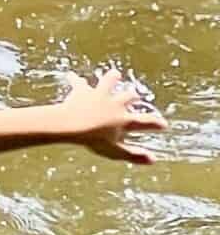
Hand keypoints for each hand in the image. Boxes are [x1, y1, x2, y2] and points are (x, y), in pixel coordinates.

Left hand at [47, 67, 166, 164]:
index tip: (164, 124)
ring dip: (111, 78)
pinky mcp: (82, 92)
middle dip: (132, 97)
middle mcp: (115, 104)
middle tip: (135, 96)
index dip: (155, 123)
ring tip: (114, 74)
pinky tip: (70, 75)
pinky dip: (74, 79)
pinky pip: (78, 83)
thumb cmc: (92, 139)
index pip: (145, 121)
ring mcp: (99, 95)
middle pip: (128, 97)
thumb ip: (133, 154)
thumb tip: (153, 160)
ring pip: (109, 82)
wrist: (72, 123)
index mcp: (124, 119)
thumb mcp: (114, 151)